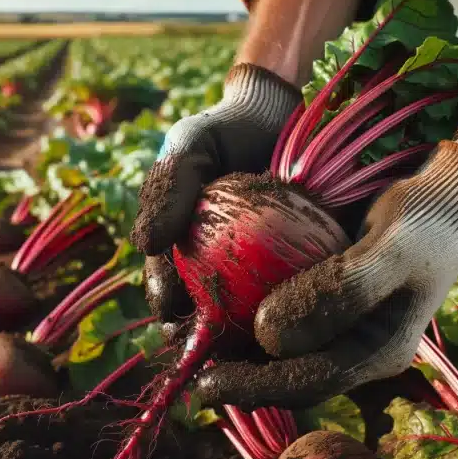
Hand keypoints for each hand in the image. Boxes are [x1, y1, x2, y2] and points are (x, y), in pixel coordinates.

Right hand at [131, 63, 300, 323]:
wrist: (287, 112)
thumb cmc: (228, 129)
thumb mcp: (191, 148)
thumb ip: (168, 189)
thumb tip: (144, 244)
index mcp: (185, 253)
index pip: (169, 291)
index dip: (168, 309)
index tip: (172, 315)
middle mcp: (222, 272)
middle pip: (211, 319)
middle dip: (209, 340)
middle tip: (215, 344)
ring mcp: (267, 277)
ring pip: (257, 322)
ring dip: (255, 341)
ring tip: (260, 346)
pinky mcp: (313, 272)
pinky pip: (306, 300)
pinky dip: (304, 313)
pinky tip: (309, 322)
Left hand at [191, 141, 457, 409]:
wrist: (452, 189)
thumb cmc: (429, 217)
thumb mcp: (391, 247)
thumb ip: (339, 291)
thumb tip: (269, 337)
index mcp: (376, 351)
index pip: (309, 383)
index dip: (255, 388)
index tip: (205, 385)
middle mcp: (354, 344)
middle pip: (287, 371)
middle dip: (234, 372)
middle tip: (182, 363)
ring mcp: (340, 318)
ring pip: (278, 343)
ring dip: (232, 341)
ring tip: (183, 334)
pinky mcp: (325, 288)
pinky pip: (279, 304)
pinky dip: (243, 302)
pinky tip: (208, 289)